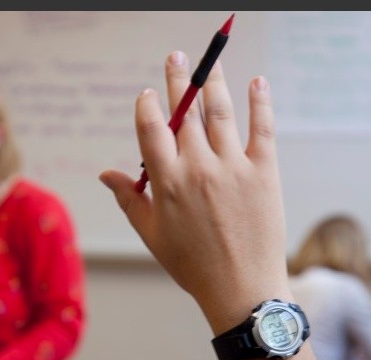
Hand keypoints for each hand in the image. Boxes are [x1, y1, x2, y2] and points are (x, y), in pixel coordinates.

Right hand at [99, 52, 289, 332]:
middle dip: (178, 80)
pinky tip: (257, 83)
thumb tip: (106, 174)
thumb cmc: (193, 267)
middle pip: (185, 112)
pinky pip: (262, 129)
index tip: (148, 93)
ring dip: (213, 83)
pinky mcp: (264, 173)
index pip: (152, 129)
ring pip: (220, 113)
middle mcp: (198, 168)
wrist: (242, 291)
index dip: (148, 105)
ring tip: (210, 62)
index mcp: (168, 183)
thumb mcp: (154, 236)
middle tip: (176, 57)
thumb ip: (130, 200)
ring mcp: (233, 168)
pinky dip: (260, 103)